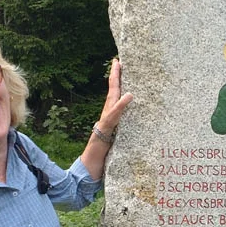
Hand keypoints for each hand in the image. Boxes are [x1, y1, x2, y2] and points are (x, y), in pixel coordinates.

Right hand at [80, 60, 132, 180]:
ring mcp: (105, 122)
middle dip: (115, 75)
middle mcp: (107, 116)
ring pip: (112, 100)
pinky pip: (114, 115)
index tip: (120, 65)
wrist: (92, 166)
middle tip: (119, 60)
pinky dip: (121, 105)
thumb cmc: (106, 154)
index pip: (115, 95)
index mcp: (111, 116)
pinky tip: (129, 96)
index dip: (117, 80)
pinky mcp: (106, 129)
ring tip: (120, 68)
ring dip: (117, 84)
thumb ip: (122, 130)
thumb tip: (133, 123)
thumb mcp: (119, 139)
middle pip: (112, 92)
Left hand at [96, 59, 132, 134]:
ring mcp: (113, 100)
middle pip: (114, 80)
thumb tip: (130, 94)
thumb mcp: (116, 113)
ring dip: (118, 78)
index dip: (115, 70)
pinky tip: (124, 88)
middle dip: (116, 71)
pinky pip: (118, 92)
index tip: (117, 61)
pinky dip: (121, 86)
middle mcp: (112, 96)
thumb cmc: (109, 122)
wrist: (104, 131)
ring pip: (116, 86)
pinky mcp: (115, 105)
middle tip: (118, 61)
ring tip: (121, 71)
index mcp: (112, 96)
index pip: (114, 80)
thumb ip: (122, 104)